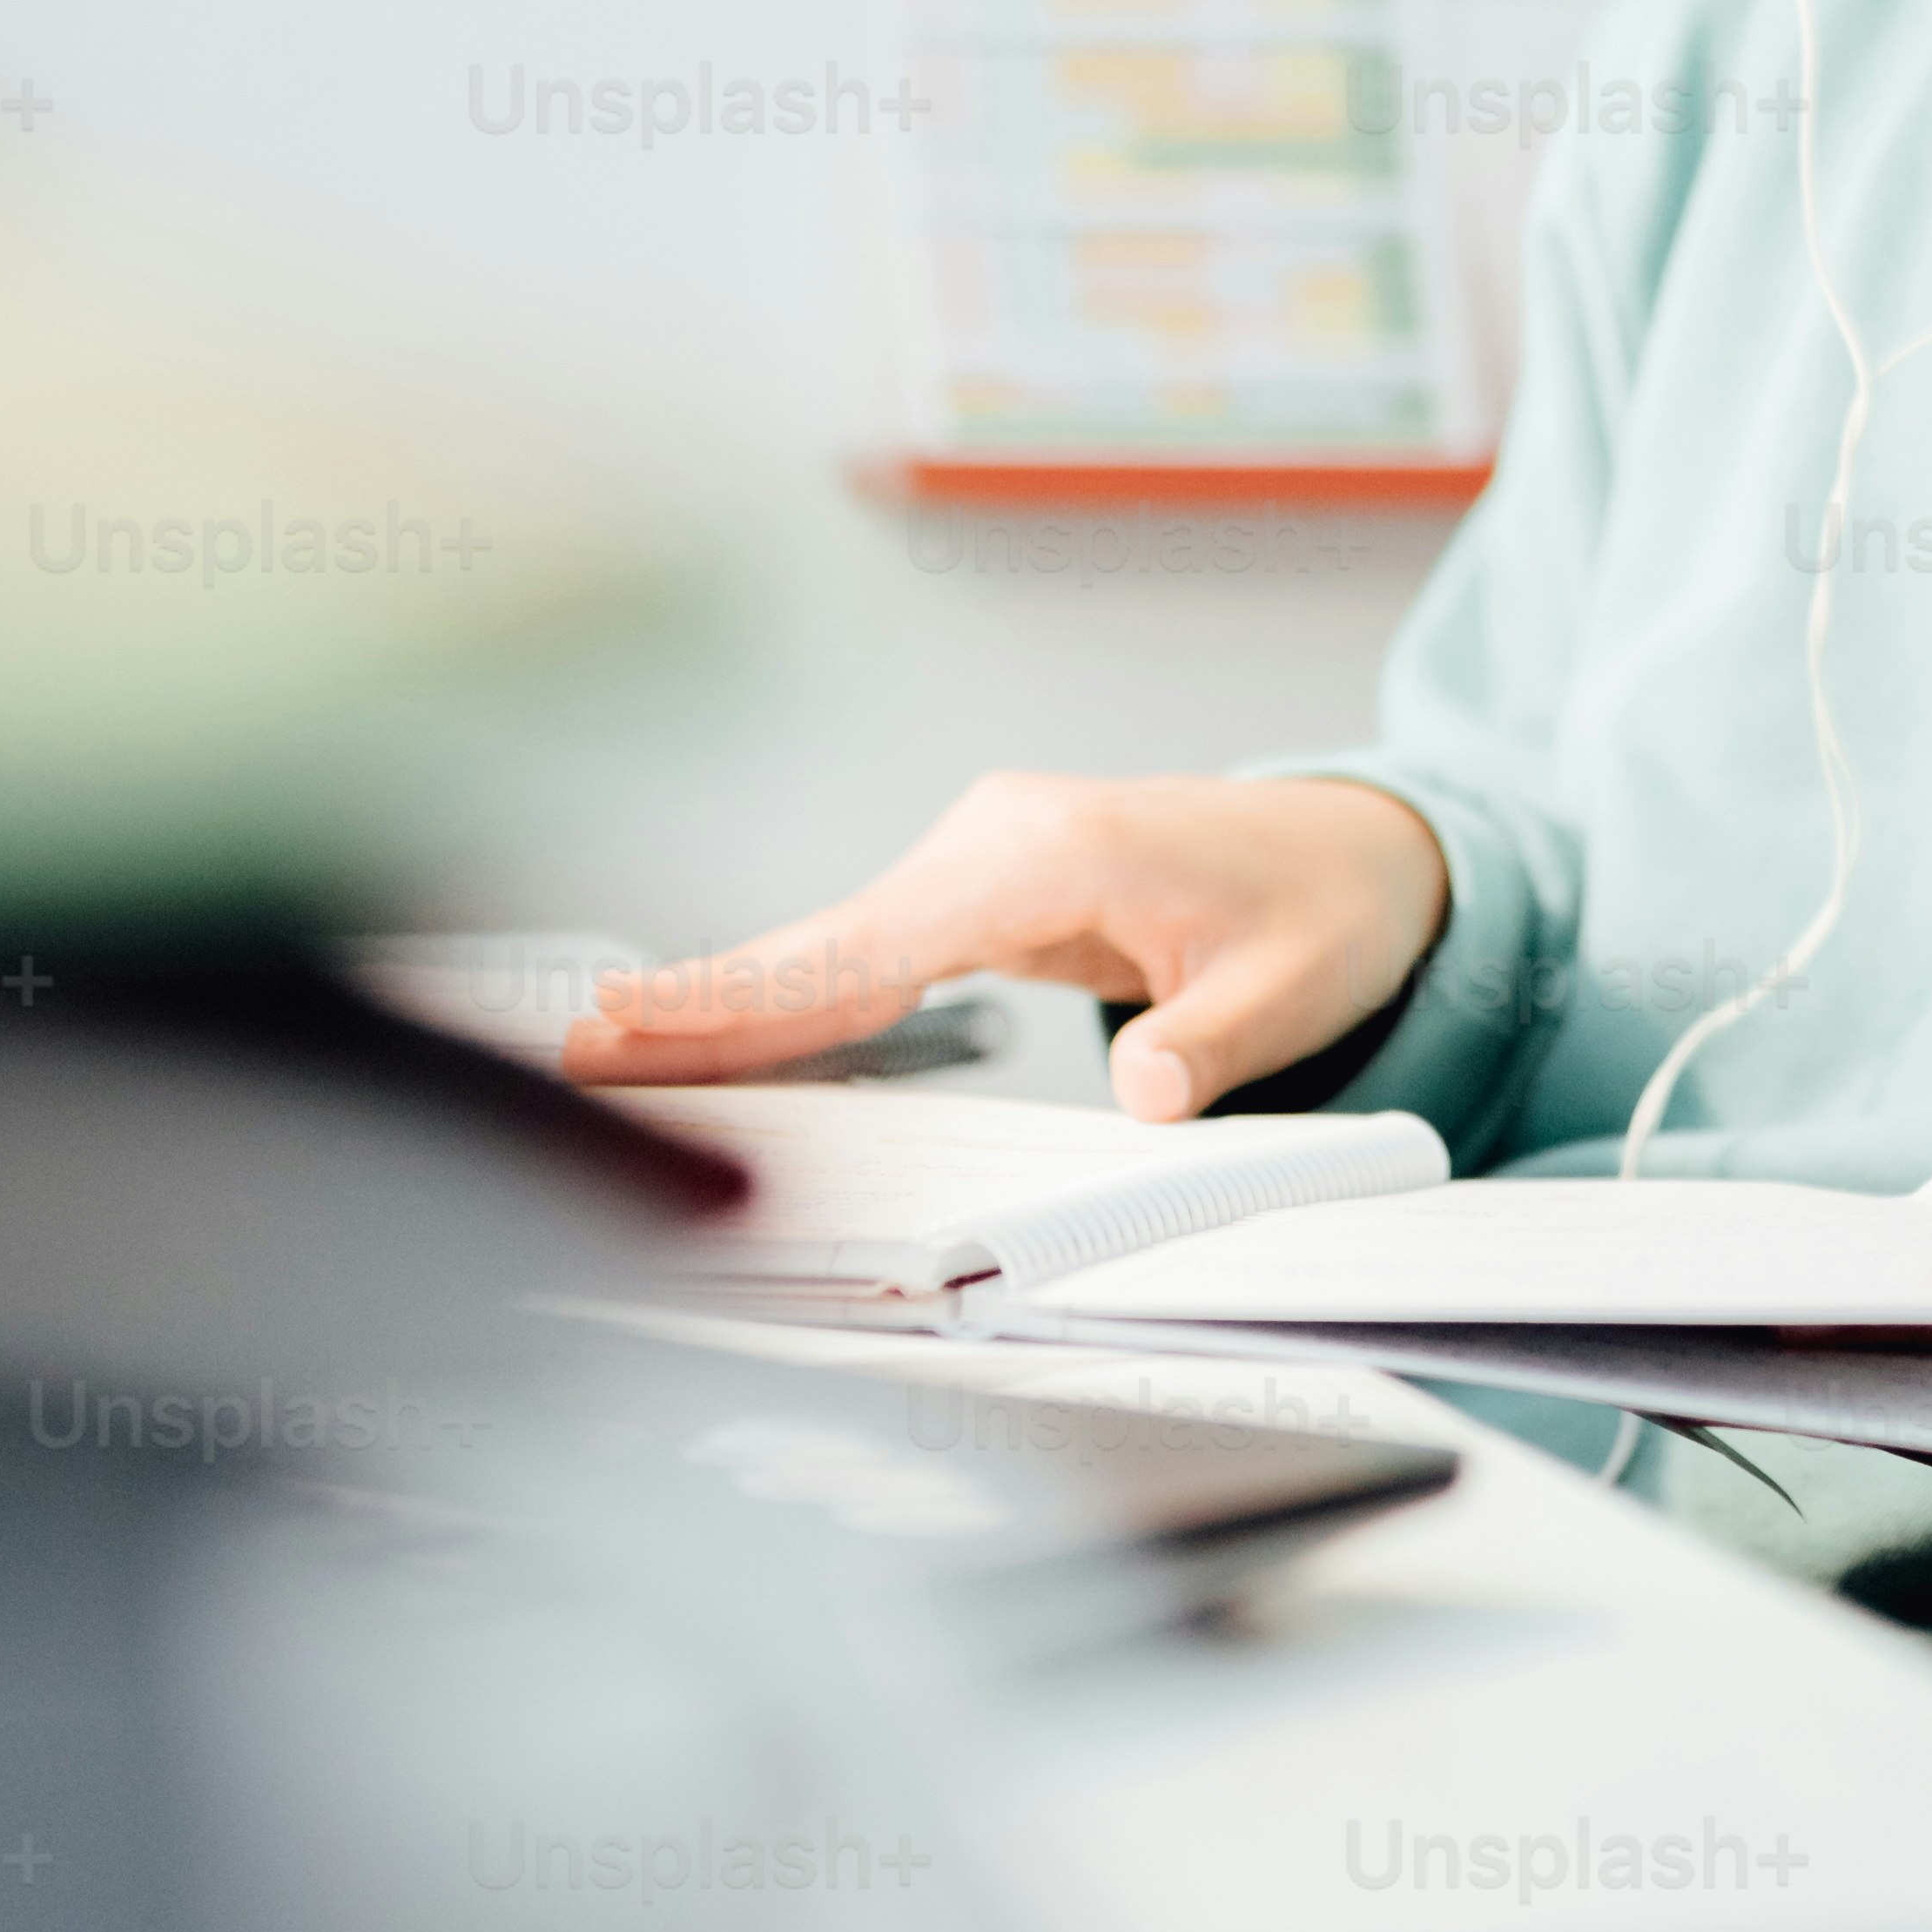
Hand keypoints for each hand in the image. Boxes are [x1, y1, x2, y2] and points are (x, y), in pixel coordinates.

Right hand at [558, 768, 1452, 1124]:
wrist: (1359, 847)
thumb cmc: (1324, 908)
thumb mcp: (1294, 985)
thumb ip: (1214, 1045)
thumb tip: (1145, 1095)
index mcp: (1052, 851)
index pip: (876, 941)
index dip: (759, 989)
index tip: (648, 1016)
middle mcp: (996, 836)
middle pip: (826, 939)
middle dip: (702, 998)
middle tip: (573, 1048)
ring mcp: (982, 856)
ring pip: (835, 945)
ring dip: (731, 1002)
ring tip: (605, 1054)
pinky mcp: (984, 886)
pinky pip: (872, 951)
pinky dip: (797, 993)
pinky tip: (715, 1038)